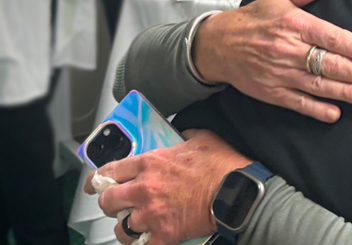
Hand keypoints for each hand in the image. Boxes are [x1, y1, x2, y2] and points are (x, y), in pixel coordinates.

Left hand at [84, 130, 250, 244]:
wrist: (238, 191)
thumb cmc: (223, 165)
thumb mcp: (201, 138)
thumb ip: (185, 136)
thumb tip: (183, 135)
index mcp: (152, 163)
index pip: (111, 170)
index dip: (97, 179)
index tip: (94, 183)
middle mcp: (146, 188)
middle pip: (109, 200)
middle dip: (109, 203)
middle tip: (114, 204)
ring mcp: (153, 214)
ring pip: (121, 227)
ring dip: (125, 226)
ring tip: (132, 225)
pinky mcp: (164, 234)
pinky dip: (141, 244)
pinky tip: (146, 240)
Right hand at [194, 0, 351, 122]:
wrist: (217, 44)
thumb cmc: (254, 19)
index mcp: (295, 24)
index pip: (333, 37)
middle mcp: (289, 49)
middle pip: (331, 64)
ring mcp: (280, 73)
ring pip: (319, 85)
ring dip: (346, 92)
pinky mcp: (271, 92)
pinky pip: (297, 103)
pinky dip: (316, 109)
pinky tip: (336, 114)